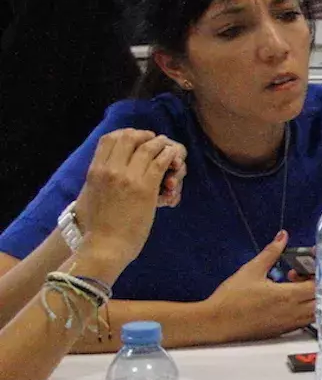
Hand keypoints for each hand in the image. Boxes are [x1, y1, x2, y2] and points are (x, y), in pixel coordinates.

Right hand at [71, 130, 184, 274]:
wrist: (104, 245)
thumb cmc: (95, 226)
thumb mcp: (89, 196)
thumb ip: (95, 181)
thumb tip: (98, 174)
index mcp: (95, 171)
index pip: (109, 139)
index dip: (125, 134)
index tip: (136, 138)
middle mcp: (110, 169)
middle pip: (128, 137)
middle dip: (144, 135)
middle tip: (155, 140)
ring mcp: (128, 177)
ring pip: (148, 147)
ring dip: (161, 145)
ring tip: (168, 147)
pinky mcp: (146, 188)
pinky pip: (161, 162)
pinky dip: (170, 156)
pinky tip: (174, 158)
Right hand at [208, 232, 315, 335]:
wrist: (216, 324)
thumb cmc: (231, 298)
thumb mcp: (251, 270)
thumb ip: (271, 252)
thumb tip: (283, 236)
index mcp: (288, 296)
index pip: (320, 285)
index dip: (321, 273)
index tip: (313, 264)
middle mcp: (294, 312)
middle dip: (321, 285)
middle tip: (308, 274)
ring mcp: (290, 324)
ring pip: (316, 311)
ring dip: (314, 298)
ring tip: (298, 287)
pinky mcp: (284, 331)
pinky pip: (305, 320)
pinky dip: (305, 309)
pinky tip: (291, 299)